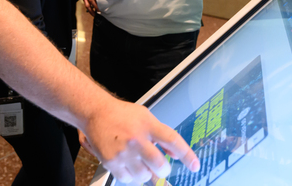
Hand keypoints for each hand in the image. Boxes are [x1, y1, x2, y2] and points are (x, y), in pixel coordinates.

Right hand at [81, 99, 199, 183]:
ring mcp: (123, 151)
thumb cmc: (122, 115)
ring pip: (143, 176)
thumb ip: (161, 134)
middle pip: (159, 164)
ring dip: (146, 174)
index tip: (194, 166)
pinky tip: (129, 165)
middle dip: (163, 170)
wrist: (96, 112)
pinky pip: (128, 179)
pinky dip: (132, 177)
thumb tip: (175, 154)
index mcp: (148, 125)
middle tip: (161, 168)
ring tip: (140, 163)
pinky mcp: (111, 161)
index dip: (186, 155)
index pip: (172, 140)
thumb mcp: (146, 117)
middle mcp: (136, 138)